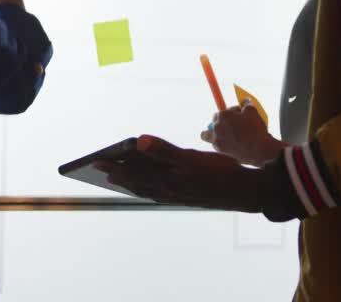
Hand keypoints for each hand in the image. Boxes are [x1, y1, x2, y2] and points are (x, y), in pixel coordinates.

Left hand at [97, 135, 265, 211]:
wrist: (244, 192)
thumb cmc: (219, 172)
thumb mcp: (192, 157)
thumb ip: (164, 150)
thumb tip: (138, 142)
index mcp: (167, 180)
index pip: (133, 173)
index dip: (114, 166)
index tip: (96, 161)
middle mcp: (168, 190)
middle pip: (137, 182)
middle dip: (118, 175)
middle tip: (100, 170)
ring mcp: (177, 195)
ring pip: (146, 190)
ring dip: (131, 183)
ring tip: (118, 179)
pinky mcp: (186, 197)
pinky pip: (158, 194)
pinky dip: (147, 189)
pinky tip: (148, 187)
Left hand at [202, 102, 286, 166]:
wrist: (258, 150)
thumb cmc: (255, 129)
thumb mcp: (253, 111)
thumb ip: (246, 104)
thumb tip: (245, 100)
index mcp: (223, 115)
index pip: (224, 111)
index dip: (232, 112)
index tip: (238, 114)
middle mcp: (216, 126)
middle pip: (215, 120)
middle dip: (222, 120)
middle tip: (232, 123)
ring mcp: (216, 139)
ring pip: (206, 134)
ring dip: (211, 132)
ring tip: (220, 133)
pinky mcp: (219, 149)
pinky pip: (214, 144)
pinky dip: (218, 143)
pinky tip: (227, 143)